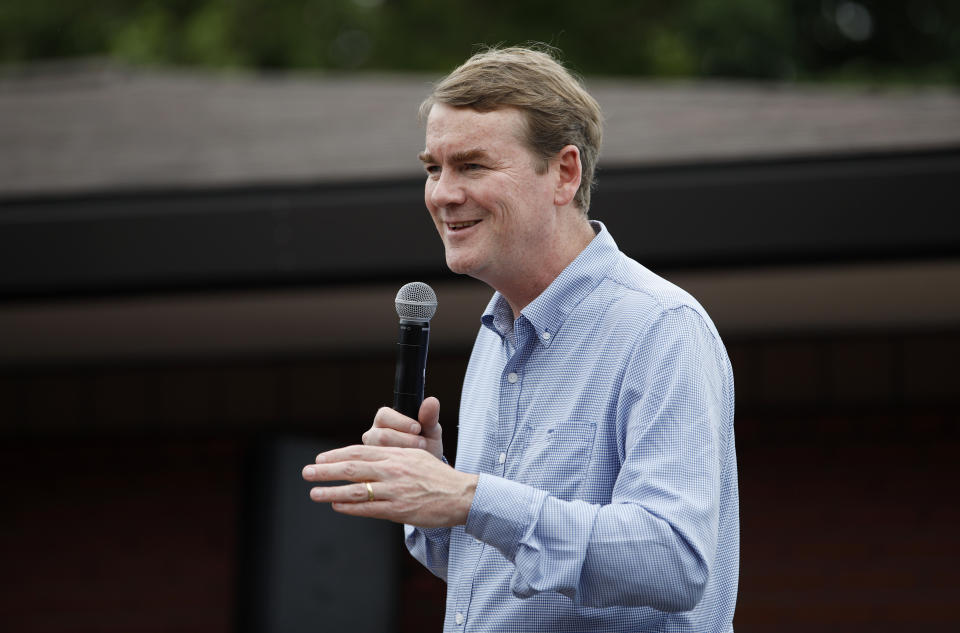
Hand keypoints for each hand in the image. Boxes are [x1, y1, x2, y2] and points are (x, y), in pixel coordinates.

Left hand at [302, 444, 476, 526]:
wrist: (459, 495)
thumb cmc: (436, 475)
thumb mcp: (415, 454)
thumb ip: (392, 454)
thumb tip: (368, 453)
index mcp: (396, 455)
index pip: (359, 453)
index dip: (337, 455)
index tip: (320, 459)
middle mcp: (393, 470)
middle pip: (352, 469)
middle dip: (326, 471)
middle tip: (307, 472)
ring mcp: (395, 491)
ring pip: (357, 490)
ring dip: (332, 491)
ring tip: (314, 493)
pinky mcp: (399, 509)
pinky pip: (369, 509)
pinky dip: (350, 507)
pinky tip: (337, 505)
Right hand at [363, 396, 443, 461]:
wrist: (424, 469)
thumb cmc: (426, 444)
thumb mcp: (431, 431)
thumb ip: (430, 416)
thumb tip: (432, 400)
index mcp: (385, 419)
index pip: (384, 415)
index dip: (401, 421)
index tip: (417, 428)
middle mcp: (374, 433)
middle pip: (381, 435)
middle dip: (405, 440)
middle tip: (422, 443)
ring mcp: (372, 451)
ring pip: (380, 450)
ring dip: (402, 451)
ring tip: (417, 453)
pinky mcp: (374, 465)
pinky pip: (381, 466)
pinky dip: (398, 465)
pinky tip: (409, 465)